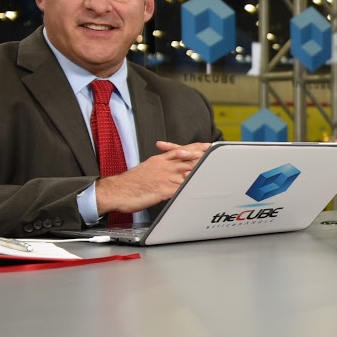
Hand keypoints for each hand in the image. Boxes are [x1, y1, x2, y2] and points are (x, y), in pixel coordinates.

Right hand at [95, 140, 211, 214]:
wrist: (116, 191)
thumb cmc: (130, 183)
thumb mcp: (147, 168)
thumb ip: (161, 167)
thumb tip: (171, 169)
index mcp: (160, 160)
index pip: (181, 150)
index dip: (197, 147)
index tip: (209, 145)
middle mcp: (164, 166)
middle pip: (189, 159)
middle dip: (205, 159)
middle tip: (220, 158)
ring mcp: (165, 178)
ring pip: (188, 173)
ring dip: (202, 173)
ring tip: (217, 172)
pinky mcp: (163, 190)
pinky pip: (181, 189)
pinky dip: (193, 188)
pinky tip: (203, 190)